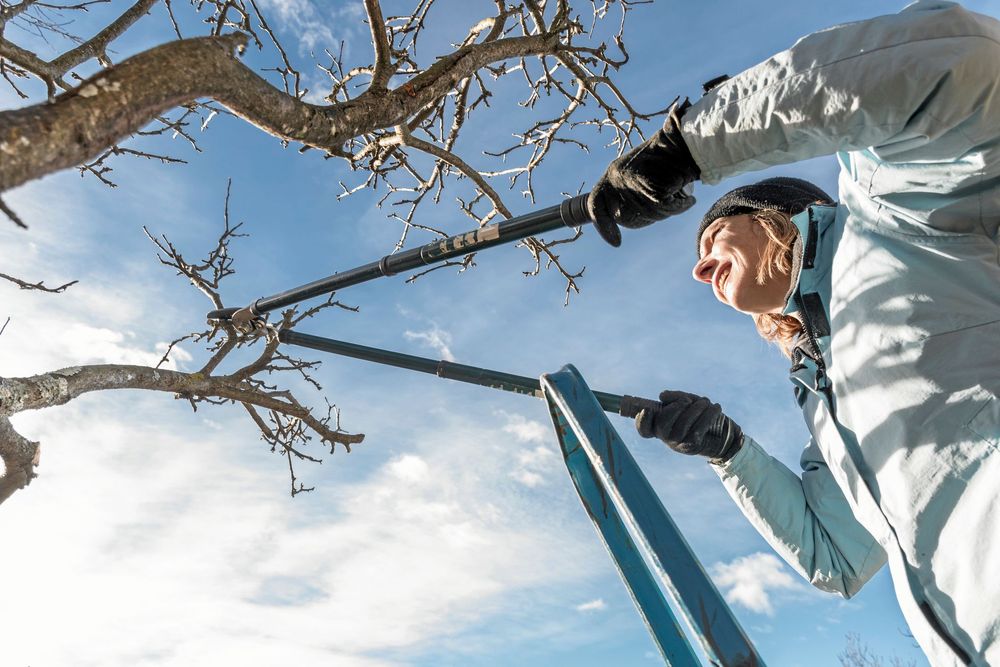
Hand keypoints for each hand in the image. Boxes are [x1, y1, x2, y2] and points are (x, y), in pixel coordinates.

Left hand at [587, 99, 699, 246]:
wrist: (684, 141)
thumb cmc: (666, 161)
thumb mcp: (638, 175)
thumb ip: (627, 195)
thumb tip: (620, 219)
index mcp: (611, 175)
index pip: (595, 205)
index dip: (603, 226)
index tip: (616, 243)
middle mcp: (616, 178)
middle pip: (626, 217)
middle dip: (647, 218)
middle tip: (665, 203)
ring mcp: (632, 183)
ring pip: (648, 214)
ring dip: (667, 210)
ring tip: (677, 192)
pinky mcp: (651, 188)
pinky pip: (665, 208)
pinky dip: (680, 206)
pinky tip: (687, 197)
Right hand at [635, 389, 743, 462]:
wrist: (726, 435)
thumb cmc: (703, 415)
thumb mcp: (689, 402)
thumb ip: (676, 397)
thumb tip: (662, 396)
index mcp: (662, 426)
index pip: (645, 430)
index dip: (641, 422)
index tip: (646, 410)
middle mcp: (667, 437)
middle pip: (662, 424)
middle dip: (675, 408)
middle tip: (687, 400)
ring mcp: (678, 444)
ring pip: (683, 425)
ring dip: (697, 408)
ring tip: (706, 401)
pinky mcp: (693, 446)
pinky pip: (698, 429)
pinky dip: (708, 415)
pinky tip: (716, 408)